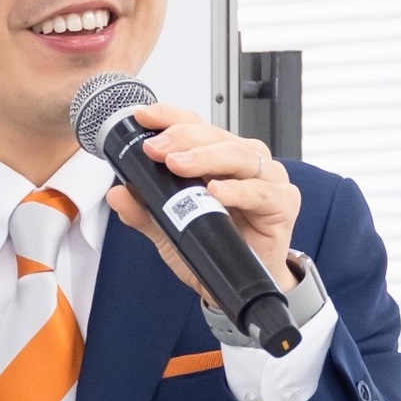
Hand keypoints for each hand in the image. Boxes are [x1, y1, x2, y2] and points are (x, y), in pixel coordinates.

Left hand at [106, 104, 300, 296]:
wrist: (239, 284)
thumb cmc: (213, 245)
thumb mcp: (169, 230)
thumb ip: (143, 211)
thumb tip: (117, 193)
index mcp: (216, 157)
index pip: (194, 125)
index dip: (169, 117)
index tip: (143, 117)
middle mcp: (242, 161)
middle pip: (215, 136)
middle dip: (181, 138)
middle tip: (155, 149)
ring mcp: (266, 179)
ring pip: (239, 155)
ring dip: (206, 157)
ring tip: (178, 164)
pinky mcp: (283, 204)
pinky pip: (262, 192)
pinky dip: (239, 190)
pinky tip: (217, 191)